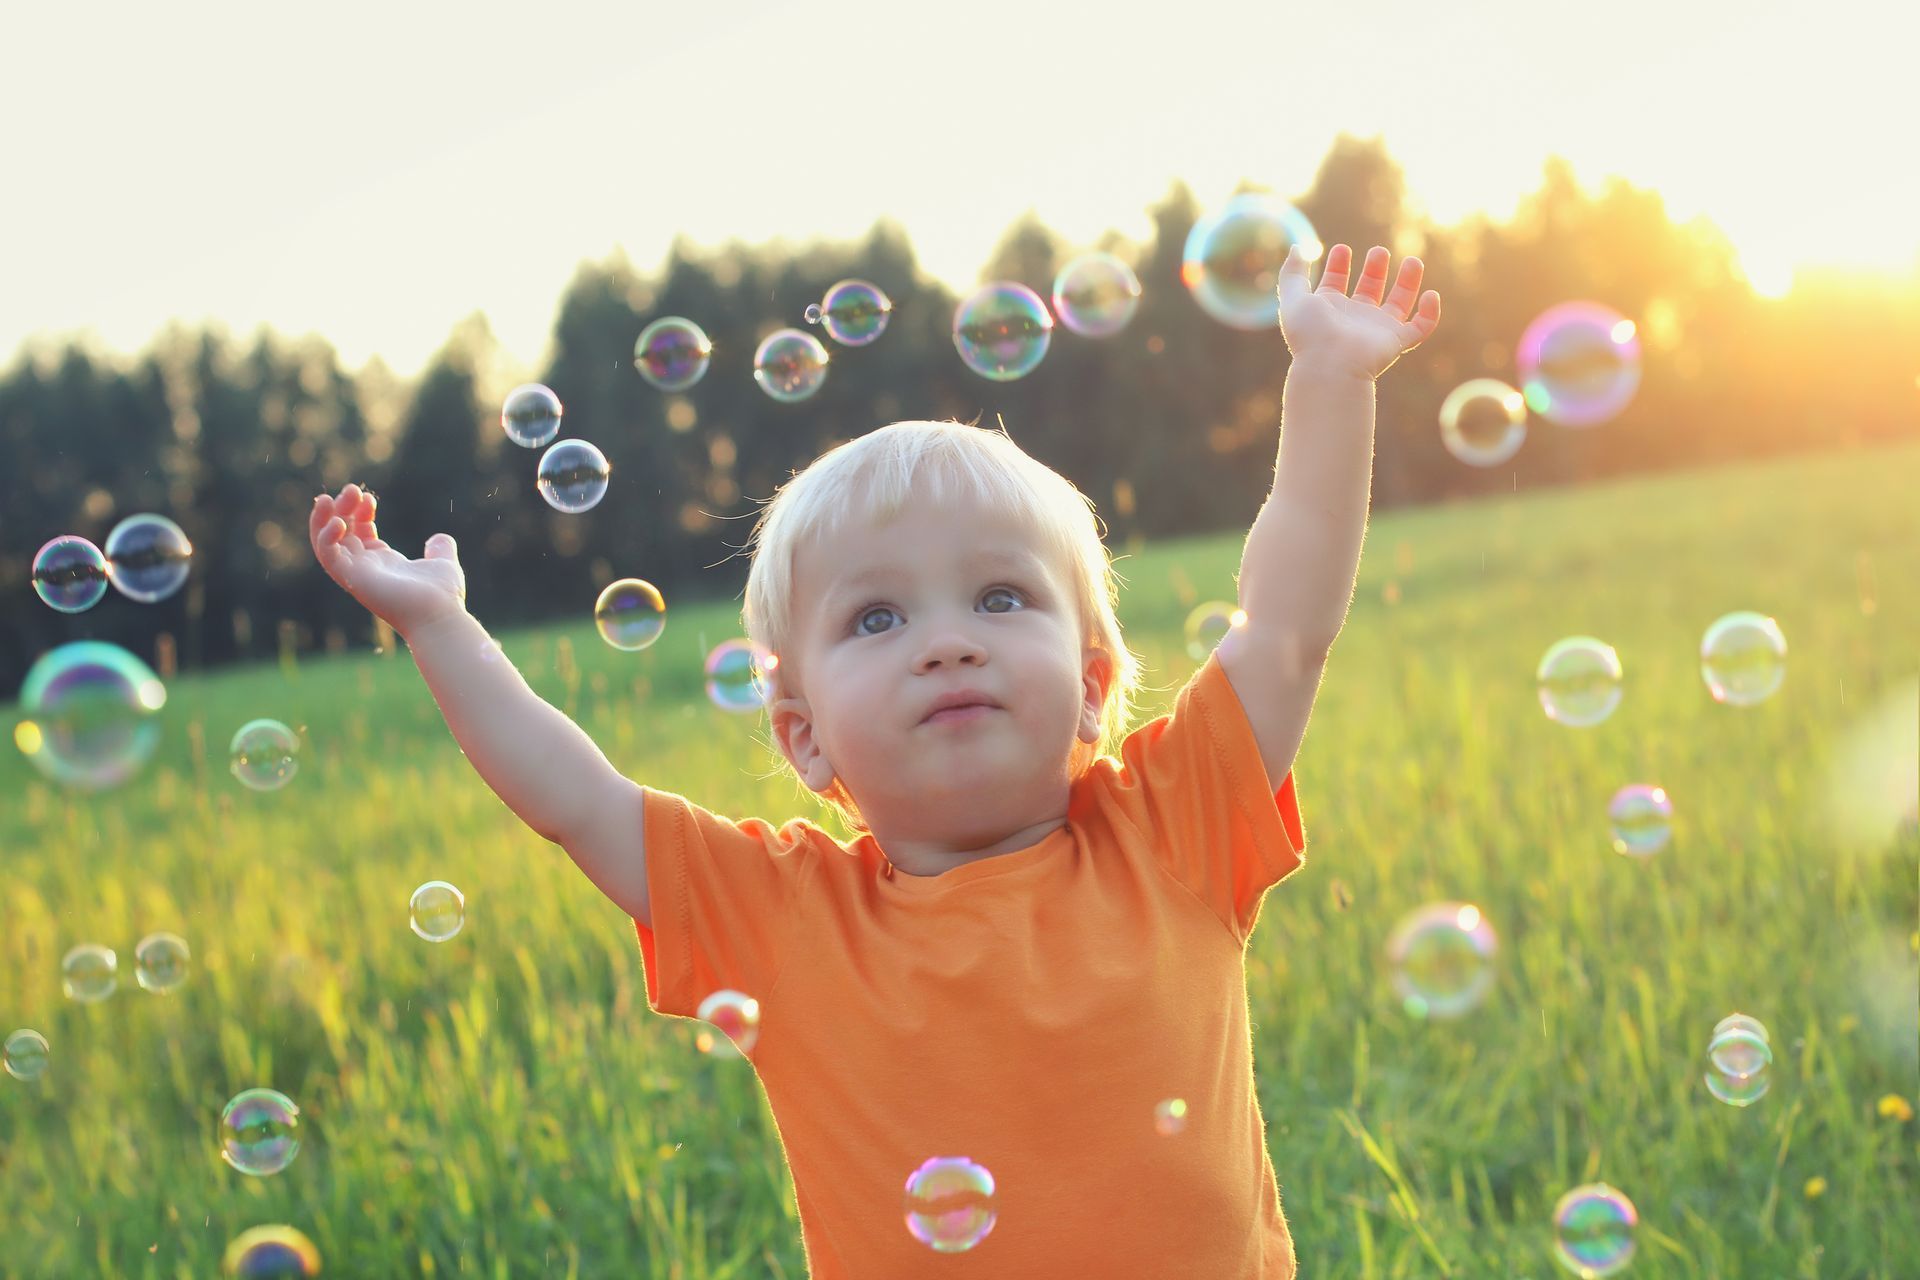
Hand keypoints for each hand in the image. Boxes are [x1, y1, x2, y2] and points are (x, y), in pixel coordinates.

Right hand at [310, 483, 466, 637]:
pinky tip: (337, 522)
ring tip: (327, 499)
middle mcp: (366, 567)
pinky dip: (326, 538)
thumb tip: (439, 538)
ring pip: (326, 543)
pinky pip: (328, 557)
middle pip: (340, 533)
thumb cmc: (443, 597)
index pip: (359, 531)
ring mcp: (356, 574)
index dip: (359, 512)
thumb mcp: (444, 564)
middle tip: (352, 490)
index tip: (370, 499)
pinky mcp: (352, 579)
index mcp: (383, 562)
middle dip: (341, 508)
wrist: (441, 616)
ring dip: (324, 519)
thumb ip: (440, 549)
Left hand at [1278, 243, 1441, 378]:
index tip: (1341, 249)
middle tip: (1379, 252)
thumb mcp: (1293, 298)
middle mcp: (1354, 319)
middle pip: (1369, 290)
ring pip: (1399, 303)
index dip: (1338, 266)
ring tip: (1412, 261)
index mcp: (1329, 310)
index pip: (1336, 283)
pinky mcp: (1396, 341)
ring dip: (1408, 282)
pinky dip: (1430, 312)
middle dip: (1375, 269)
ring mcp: (1377, 330)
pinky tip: (1430, 294)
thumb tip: (1299, 248)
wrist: (1330, 365)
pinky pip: (1421, 327)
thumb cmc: (1310, 334)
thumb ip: (1292, 273)